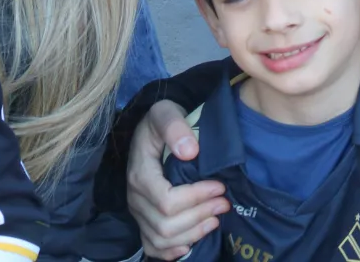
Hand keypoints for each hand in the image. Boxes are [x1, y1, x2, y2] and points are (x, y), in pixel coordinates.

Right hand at [126, 100, 230, 259]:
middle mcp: (135, 198)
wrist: (151, 130)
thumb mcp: (165, 112)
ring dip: (193, 233)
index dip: (196, 198)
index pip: (167, 201)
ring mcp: (138, 212)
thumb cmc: (160, 121)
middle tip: (224, 203)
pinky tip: (192, 242)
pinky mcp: (143, 220)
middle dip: (199, 216)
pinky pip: (153, 246)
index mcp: (140, 175)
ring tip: (216, 218)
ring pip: (162, 239)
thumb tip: (190, 152)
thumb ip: (175, 127)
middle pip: (166, 225)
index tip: (219, 187)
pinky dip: (173, 250)